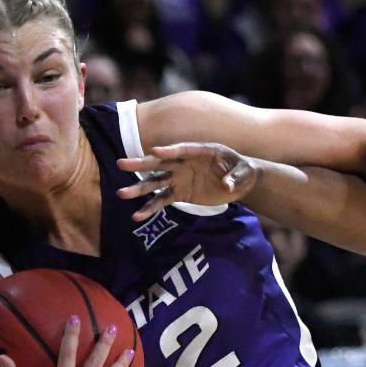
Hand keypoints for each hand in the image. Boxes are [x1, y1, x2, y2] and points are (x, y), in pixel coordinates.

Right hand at [117, 143, 256, 220]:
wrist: (240, 181)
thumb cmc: (243, 171)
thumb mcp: (244, 172)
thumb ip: (235, 177)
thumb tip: (226, 185)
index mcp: (200, 151)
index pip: (182, 150)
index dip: (169, 151)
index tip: (154, 152)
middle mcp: (185, 163)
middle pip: (160, 163)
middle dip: (142, 164)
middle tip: (122, 164)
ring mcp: (180, 178)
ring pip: (156, 182)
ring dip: (139, 188)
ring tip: (122, 194)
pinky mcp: (180, 193)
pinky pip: (162, 200)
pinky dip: (150, 208)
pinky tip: (137, 216)